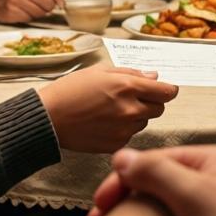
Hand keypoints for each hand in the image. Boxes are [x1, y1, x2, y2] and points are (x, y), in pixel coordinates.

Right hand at [0, 0, 64, 21]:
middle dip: (50, 7)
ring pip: (40, 12)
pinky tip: (24, 12)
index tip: (61, 3)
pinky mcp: (10, 11)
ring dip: (40, 13)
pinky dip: (30, 17)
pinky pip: (30, 18)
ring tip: (33, 9)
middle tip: (46, 7)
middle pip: (47, 1)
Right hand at [39, 66, 178, 152]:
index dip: (168, 90)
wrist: (48, 118)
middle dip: (151, 102)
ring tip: (112, 110)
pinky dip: (123, 129)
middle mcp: (130, 110)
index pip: (167, 92)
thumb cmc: (71, 91)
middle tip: (133, 98)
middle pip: (159, 109)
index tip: (163, 90)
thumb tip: (154, 77)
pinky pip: (130, 135)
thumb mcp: (100, 71)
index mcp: (128, 87)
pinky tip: (105, 123)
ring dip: (136, 116)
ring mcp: (124, 130)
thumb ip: (131, 74)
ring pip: (144, 123)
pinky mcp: (116, 144)